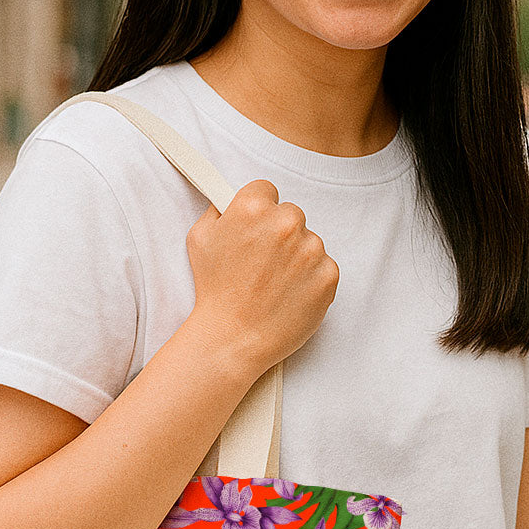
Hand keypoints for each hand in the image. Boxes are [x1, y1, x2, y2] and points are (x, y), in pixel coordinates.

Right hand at [186, 179, 339, 375]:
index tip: (254, 230)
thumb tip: (230, 200)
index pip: (267, 190)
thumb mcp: (200, 238)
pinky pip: (323, 266)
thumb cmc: (214, 290)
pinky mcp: (328, 274)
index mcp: (253, 207)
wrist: (233, 338)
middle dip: (279, 233)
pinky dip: (311, 278)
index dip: (258, 211)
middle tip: (262, 262)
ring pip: (309, 241)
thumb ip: (218, 210)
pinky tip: (289, 293)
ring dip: (296, 256)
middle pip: (291, 214)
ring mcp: (311, 249)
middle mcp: (286, 223)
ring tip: (274, 282)